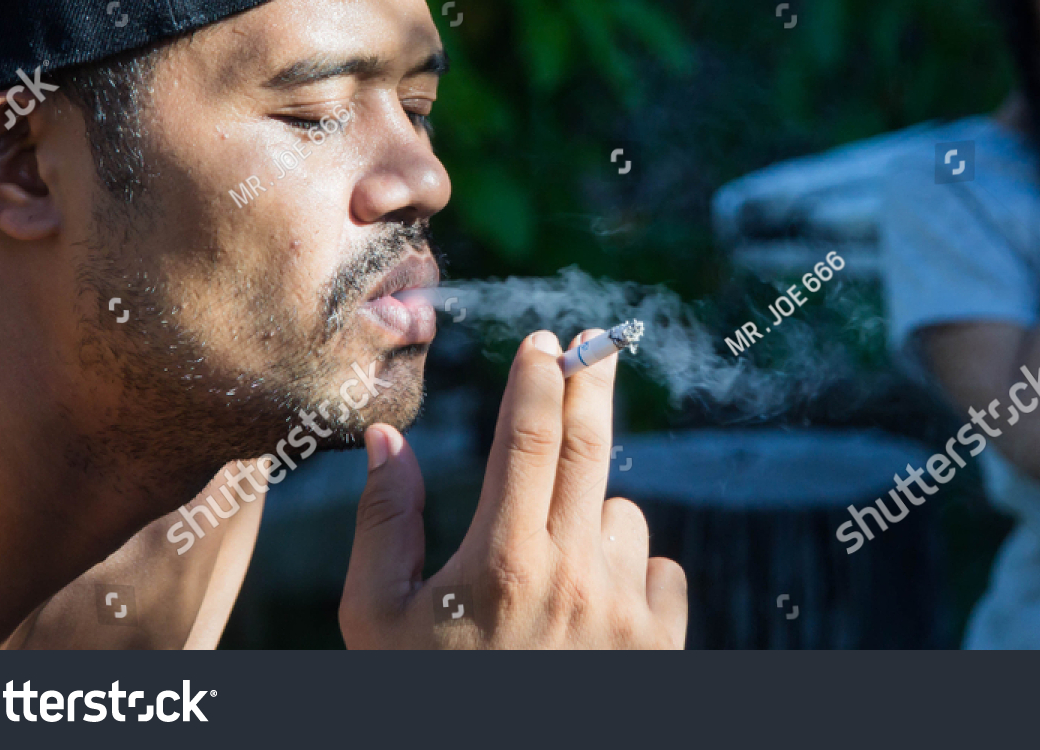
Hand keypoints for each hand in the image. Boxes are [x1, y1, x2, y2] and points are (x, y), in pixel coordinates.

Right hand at [339, 329, 686, 648]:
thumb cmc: (424, 697)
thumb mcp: (377, 622)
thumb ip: (383, 524)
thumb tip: (389, 438)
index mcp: (501, 562)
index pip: (531, 436)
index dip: (539, 376)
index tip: (545, 341)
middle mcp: (574, 577)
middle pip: (593, 446)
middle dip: (592, 381)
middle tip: (593, 344)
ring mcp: (625, 613)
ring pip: (624, 513)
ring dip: (594, 515)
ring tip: (550, 569)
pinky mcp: (662, 646)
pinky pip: (661, 569)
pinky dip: (631, 572)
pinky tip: (592, 608)